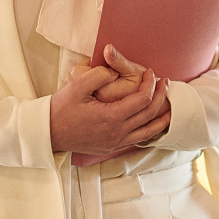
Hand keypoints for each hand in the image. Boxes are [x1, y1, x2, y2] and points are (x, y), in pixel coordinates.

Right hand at [49, 48, 171, 154]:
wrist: (49, 132)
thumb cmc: (61, 108)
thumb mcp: (76, 86)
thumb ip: (99, 75)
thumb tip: (116, 71)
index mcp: (111, 117)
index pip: (143, 99)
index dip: (150, 84)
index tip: (150, 71)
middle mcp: (118, 132)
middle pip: (150, 114)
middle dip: (161, 96)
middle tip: (164, 82)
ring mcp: (116, 142)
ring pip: (149, 131)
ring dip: (162, 116)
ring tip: (169, 104)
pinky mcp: (112, 146)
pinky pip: (139, 139)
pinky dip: (151, 129)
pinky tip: (154, 121)